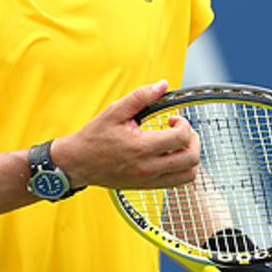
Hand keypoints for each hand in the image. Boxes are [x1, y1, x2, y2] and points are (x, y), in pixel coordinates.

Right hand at [50, 80, 199, 188]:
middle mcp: (149, 167)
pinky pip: (177, 182)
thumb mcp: (115, 111)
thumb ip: (140, 96)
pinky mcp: (147, 186)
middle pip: (192, 157)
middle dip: (193, 139)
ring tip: (179, 144)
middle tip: (181, 130)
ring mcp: (149, 179)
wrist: (78, 163)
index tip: (173, 118)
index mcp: (142, 147)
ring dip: (191, 156)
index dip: (184, 123)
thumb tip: (162, 85)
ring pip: (189, 174)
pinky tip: (170, 156)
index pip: (182, 137)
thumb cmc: (94, 137)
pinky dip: (182, 169)